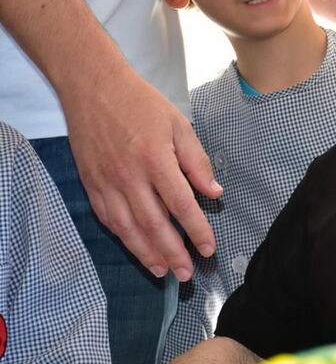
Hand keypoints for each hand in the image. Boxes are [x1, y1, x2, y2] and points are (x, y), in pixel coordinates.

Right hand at [61, 67, 221, 280]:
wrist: (93, 88)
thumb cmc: (141, 104)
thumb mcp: (178, 125)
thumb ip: (197, 161)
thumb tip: (215, 193)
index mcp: (155, 160)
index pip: (181, 205)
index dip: (196, 230)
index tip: (209, 249)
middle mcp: (129, 176)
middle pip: (154, 225)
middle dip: (173, 253)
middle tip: (187, 275)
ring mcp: (106, 183)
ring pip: (129, 229)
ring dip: (147, 254)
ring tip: (164, 272)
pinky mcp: (91, 185)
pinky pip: (109, 220)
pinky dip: (125, 239)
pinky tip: (138, 250)